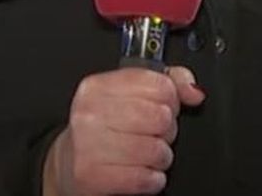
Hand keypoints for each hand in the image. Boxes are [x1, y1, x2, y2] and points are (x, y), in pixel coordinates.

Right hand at [42, 65, 204, 195]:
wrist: (69, 163)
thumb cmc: (103, 128)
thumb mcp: (129, 95)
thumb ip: (167, 82)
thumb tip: (193, 91)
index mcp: (98, 86)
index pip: (159, 85)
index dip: (171, 99)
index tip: (161, 107)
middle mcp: (90, 113)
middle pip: (160, 118)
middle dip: (167, 130)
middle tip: (154, 134)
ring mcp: (88, 145)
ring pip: (156, 150)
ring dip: (160, 157)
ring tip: (146, 154)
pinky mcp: (93, 176)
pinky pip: (146, 178)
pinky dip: (152, 179)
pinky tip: (141, 172)